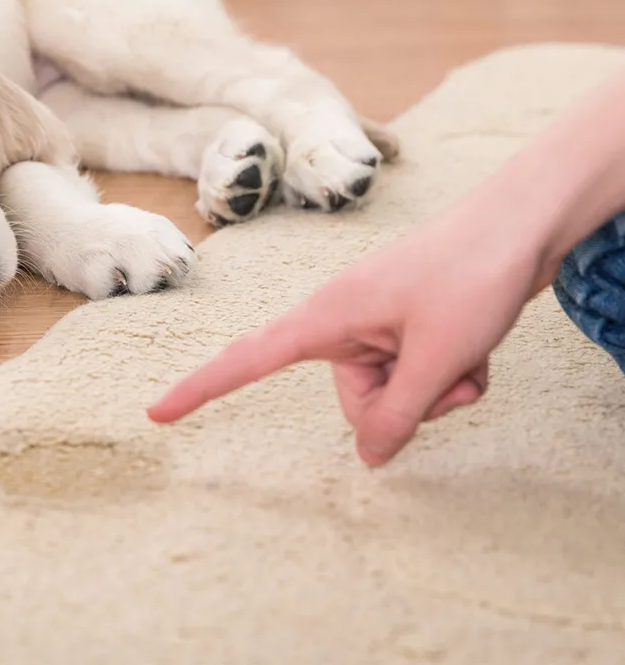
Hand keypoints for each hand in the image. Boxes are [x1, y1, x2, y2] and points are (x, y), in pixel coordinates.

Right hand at [147, 190, 557, 465]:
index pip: (247, 360)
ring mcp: (377, 325)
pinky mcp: (407, 327)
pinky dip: (452, 375)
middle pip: (355, 402)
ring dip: (438, 389)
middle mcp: (343, 323)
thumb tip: (369, 459)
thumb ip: (397, 415)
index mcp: (326, 318)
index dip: (200, 389)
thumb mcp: (436, 358)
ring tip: (468, 351)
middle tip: (447, 370)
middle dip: (407, 404)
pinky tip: (478, 348)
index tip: (156, 412)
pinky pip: (418, 376)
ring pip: (395, 395)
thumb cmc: (471, 274)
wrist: (524, 222)